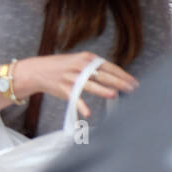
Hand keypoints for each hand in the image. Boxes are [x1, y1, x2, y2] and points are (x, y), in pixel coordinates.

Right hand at [18, 52, 136, 117]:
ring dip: (102, 90)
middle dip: (119, 82)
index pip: (109, 66)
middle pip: (103, 75)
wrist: (37, 71)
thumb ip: (95, 69)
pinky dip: (80, 106)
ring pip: (89, 84)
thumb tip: (116, 78)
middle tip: (133, 89)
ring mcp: (71, 77)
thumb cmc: (62, 68)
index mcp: (86, 58)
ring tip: (113, 95)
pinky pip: (74, 98)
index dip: (123, 75)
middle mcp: (80, 66)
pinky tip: (87, 112)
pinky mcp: (63, 88)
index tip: (135, 82)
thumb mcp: (79, 62)